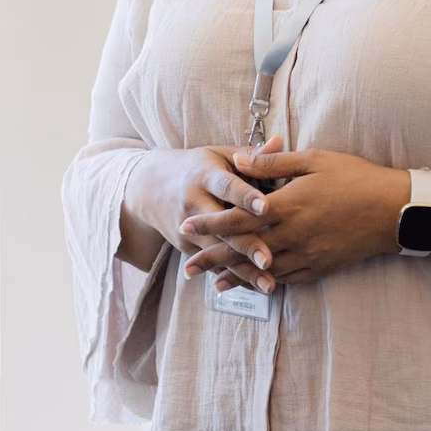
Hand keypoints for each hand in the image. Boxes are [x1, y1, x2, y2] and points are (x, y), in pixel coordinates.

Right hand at [120, 146, 269, 280]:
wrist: (149, 186)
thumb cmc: (198, 167)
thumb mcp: (219, 155)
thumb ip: (251, 155)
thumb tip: (280, 142)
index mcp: (204, 174)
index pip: (227, 186)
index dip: (246, 196)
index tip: (266, 207)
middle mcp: (193, 202)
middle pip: (222, 226)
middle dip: (246, 244)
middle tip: (269, 259)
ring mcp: (186, 228)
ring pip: (218, 251)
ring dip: (243, 270)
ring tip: (269, 284)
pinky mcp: (186, 246)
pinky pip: (212, 263)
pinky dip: (233, 277)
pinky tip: (255, 287)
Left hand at [180, 146, 410, 286]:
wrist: (395, 211)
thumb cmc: (355, 178)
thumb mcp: (313, 160)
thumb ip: (272, 162)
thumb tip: (236, 160)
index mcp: (286, 205)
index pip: (237, 218)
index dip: (209, 224)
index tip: (185, 228)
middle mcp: (292, 235)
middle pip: (243, 250)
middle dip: (213, 259)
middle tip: (187, 270)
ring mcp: (307, 255)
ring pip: (262, 270)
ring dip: (236, 277)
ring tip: (213, 283)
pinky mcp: (321, 267)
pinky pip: (287, 279)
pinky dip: (266, 282)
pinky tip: (254, 284)